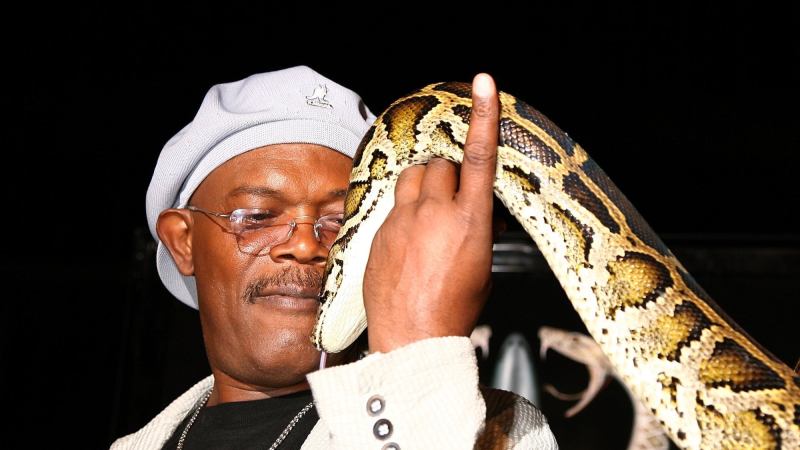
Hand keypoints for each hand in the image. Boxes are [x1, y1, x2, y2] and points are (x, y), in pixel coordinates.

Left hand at [363, 73, 499, 352]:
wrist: (412, 339)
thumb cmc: (454, 309)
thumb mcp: (481, 267)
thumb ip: (476, 230)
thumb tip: (470, 216)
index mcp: (469, 221)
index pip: (479, 157)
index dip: (483, 116)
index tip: (483, 83)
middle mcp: (434, 213)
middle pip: (439, 164)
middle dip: (448, 172)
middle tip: (453, 198)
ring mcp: (402, 220)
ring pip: (412, 177)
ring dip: (424, 184)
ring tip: (429, 211)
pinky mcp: (379, 232)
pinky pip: (393, 205)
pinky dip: (405, 212)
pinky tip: (409, 239)